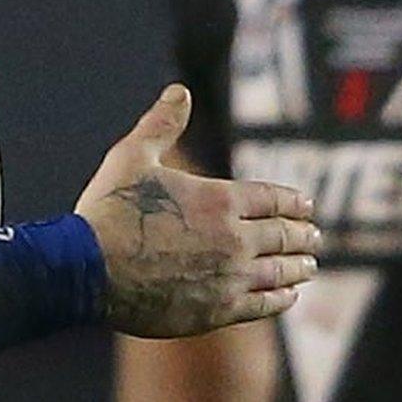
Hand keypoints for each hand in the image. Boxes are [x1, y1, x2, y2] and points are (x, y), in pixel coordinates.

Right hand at [76, 85, 318, 336]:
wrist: (87, 270)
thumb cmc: (107, 211)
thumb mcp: (131, 157)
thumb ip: (162, 125)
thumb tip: (180, 91)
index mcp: (218, 199)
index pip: (272, 199)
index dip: (293, 202)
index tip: (306, 206)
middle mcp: (233, 238)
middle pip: (284, 235)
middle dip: (303, 234)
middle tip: (314, 236)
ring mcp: (228, 277)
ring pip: (280, 271)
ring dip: (299, 267)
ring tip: (309, 266)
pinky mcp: (218, 310)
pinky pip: (264, 304)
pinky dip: (281, 298)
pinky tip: (288, 296)